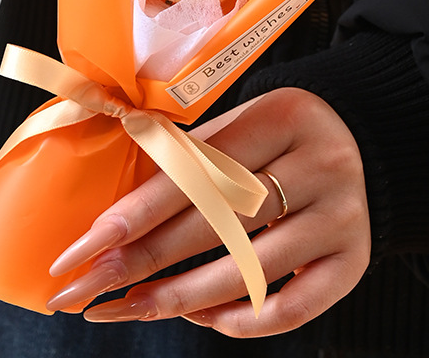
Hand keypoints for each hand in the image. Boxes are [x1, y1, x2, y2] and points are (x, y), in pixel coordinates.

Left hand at [46, 87, 369, 336]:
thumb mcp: (230, 126)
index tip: (84, 247)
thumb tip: (106, 220)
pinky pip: (294, 307)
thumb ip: (182, 162)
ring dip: (180, 296)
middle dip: (142, 260)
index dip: (134, 213)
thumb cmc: (265, 134)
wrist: (352, 137)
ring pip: (249, 271)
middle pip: (215, 223)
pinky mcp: (353, 261)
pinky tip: (199, 318)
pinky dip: (242, 320)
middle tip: (88, 287)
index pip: (192, 173)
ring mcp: (340, 217)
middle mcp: (316, 166)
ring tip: (128, 307)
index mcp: (275, 118)